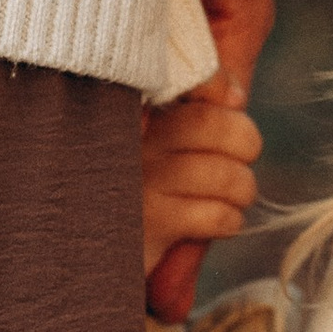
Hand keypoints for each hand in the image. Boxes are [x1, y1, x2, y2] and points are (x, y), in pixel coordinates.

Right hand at [145, 0, 275, 317]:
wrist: (86, 253)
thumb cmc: (130, 188)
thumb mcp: (150, 137)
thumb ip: (189, 108)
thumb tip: (234, 96)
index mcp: (133, 106)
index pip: (188, 79)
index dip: (220, 88)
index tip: (231, 103)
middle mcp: (132, 139)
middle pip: (214, 125)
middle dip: (246, 141)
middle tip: (243, 157)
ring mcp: (140, 183)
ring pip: (225, 175)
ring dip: (243, 188)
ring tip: (234, 195)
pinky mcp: (151, 225)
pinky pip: (216, 216)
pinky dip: (230, 219)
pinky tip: (220, 220)